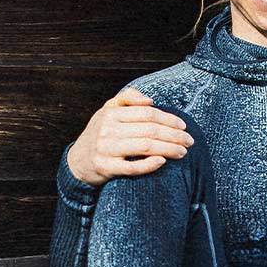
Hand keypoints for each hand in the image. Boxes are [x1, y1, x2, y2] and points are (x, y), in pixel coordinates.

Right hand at [65, 89, 190, 185]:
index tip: (183, 126)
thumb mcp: (108, 110)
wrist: (77, 162)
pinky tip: (162, 162)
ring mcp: (106, 149)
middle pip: (149, 130)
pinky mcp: (105, 167)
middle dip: (174, 136)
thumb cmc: (100, 134)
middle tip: (189, 141)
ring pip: (145, 147)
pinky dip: (149, 164)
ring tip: (182, 152)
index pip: (148, 113)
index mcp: (111, 113)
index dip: (169, 119)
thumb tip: (150, 100)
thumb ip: (127, 99)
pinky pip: (132, 167)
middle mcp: (108, 129)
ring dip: (168, 149)